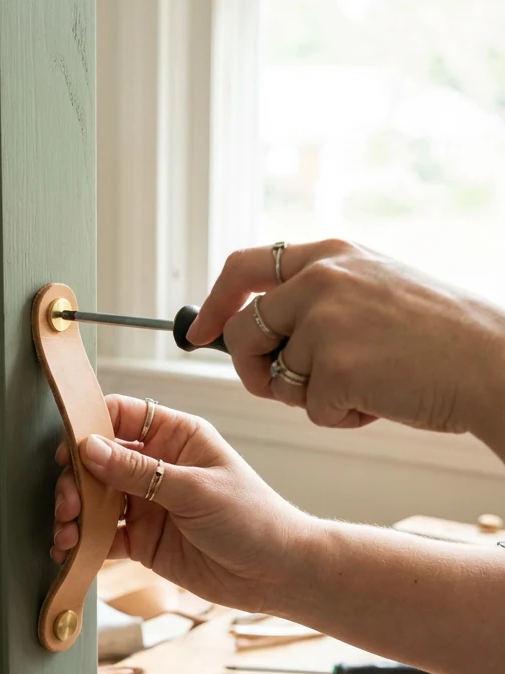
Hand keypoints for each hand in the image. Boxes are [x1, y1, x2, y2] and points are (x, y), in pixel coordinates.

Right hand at [51, 394, 310, 611]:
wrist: (277, 574)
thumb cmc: (252, 518)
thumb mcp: (195, 489)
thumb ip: (139, 471)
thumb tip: (89, 449)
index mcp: (176, 436)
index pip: (122, 415)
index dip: (90, 426)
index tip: (67, 448)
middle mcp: (157, 465)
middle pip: (99, 460)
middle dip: (76, 479)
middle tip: (68, 501)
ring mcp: (148, 503)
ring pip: (96, 499)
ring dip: (75, 512)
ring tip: (67, 530)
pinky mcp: (143, 539)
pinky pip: (104, 535)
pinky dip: (84, 542)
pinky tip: (70, 549)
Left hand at [187, 239, 504, 454]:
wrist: (493, 363)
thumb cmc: (440, 337)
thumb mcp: (375, 287)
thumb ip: (317, 296)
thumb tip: (252, 326)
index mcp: (329, 254)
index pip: (243, 267)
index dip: (216, 303)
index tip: (199, 331)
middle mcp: (320, 279)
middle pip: (245, 331)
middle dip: (251, 369)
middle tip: (278, 387)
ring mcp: (325, 323)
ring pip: (279, 378)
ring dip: (312, 398)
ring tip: (367, 386)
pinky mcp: (335, 369)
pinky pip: (311, 410)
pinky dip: (341, 418)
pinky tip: (381, 402)